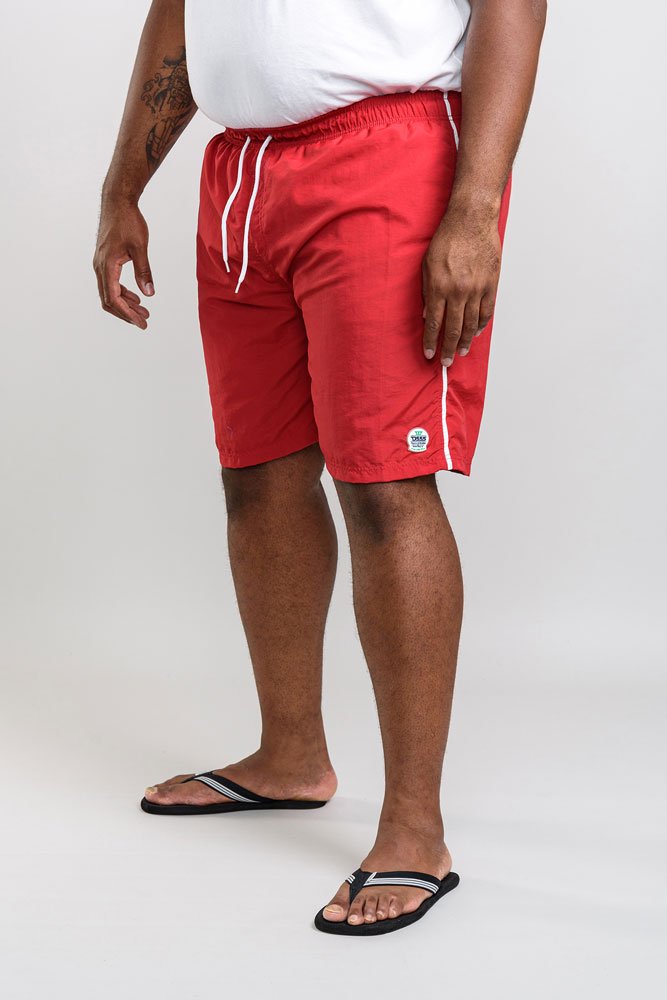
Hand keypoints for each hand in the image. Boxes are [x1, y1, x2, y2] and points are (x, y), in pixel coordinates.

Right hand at [93, 198, 153, 328]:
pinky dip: (122, 293)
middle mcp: (99, 267)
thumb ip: (144, 271)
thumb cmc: (128, 221)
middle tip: (144, 321)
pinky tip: (136, 296)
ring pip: (109, 292)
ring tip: (144, 311)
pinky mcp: (105, 260)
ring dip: (125, 304)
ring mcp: (100, 264)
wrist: (117, 201)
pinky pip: (110, 283)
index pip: (114, 298)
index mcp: (107, 265)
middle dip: (126, 313)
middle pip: (109, 300)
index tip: (141, 323)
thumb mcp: (140, 247)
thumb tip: (149, 293)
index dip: (127, 314)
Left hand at [421, 203, 501, 365]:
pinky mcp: (491, 284)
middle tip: (446, 362)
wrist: (472, 220)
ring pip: (471, 324)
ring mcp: (477, 289)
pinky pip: (486, 311)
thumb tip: (428, 315)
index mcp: (440, 287)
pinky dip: (481, 325)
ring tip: (460, 351)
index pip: (435, 323)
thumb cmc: (447, 238)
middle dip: (448, 348)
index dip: (432, 341)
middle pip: (453, 329)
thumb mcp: (427, 264)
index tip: (429, 354)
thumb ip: (427, 292)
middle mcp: (459, 291)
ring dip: (465, 341)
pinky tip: (475, 332)